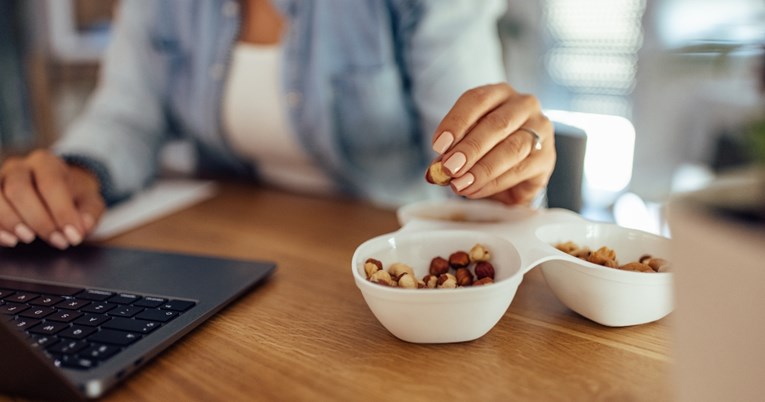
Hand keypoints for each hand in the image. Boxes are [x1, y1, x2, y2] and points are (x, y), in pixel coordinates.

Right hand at [0, 150, 104, 248]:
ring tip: (29, 238)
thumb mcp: (89, 201)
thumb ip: (90, 212)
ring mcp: (0, 179)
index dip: (62, 212)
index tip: (73, 236)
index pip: (51, 184)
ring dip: (11, 221)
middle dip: (38, 220)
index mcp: (47, 162)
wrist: (56, 189)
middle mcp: (19, 167)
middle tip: (57, 241)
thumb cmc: (72, 196)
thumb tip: (83, 227)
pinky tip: (11, 241)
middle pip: (19, 190)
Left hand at [429, 83, 555, 204]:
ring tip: (459, 185)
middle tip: (448, 168)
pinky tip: (475, 190)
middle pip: (496, 124)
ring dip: (482, 169)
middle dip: (469, 149)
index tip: (438, 145)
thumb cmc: (487, 148)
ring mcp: (540, 130)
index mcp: (500, 93)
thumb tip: (434, 172)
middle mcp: (524, 106)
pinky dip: (494, 183)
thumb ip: (451, 154)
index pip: (477, 100)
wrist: (516, 172)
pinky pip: (520, 170)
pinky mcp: (547, 157)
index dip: (456, 122)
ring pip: (512, 148)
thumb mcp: (466, 144)